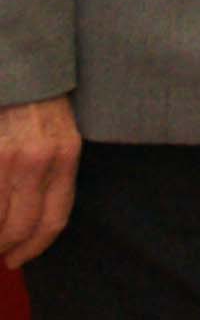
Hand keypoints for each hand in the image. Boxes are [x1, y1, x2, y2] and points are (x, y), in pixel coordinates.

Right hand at [0, 93, 78, 268]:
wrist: (20, 69)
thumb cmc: (38, 104)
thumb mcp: (59, 136)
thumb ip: (52, 175)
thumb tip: (31, 224)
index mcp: (65, 156)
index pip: (54, 219)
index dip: (34, 247)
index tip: (19, 258)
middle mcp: (38, 160)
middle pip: (20, 226)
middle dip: (4, 246)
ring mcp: (6, 157)